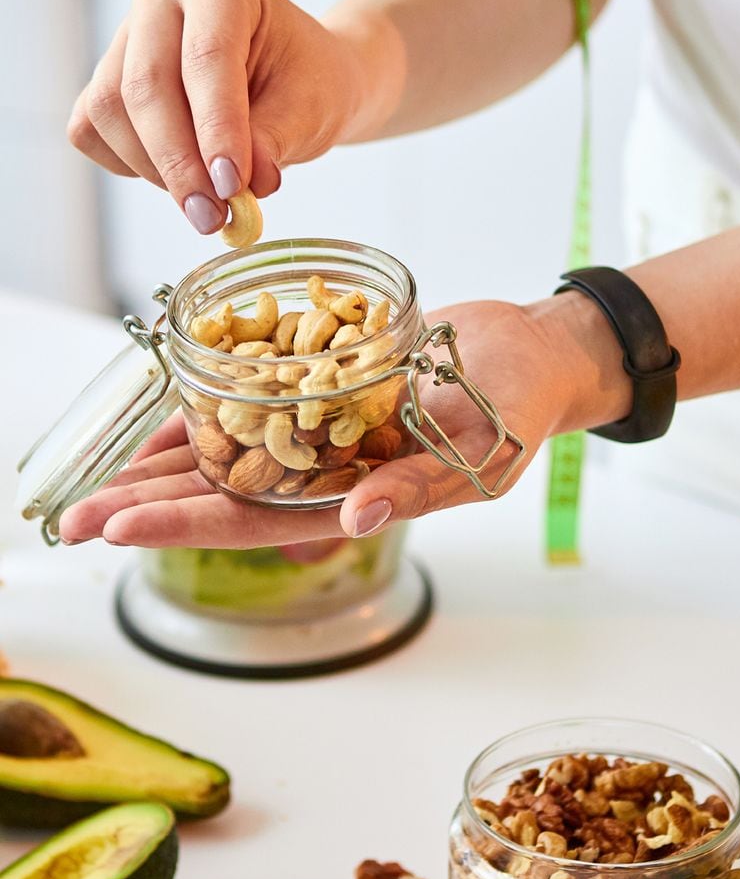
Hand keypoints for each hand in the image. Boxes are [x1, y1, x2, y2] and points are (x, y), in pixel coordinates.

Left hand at [57, 300, 584, 548]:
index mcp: (363, 496)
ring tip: (93, 471)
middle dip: (151, 502)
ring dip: (163, 459)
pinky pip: (256, 396)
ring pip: (231, 448)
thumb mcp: (480, 453)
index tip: (118, 528)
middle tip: (72, 515)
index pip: (261, 521)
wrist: (529, 350)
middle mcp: (331, 469)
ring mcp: (324, 427)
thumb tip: (353, 519)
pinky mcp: (325, 382)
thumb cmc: (521, 405)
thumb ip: (418, 486)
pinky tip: (161, 406)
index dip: (187, 525)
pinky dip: (209, 401)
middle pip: (227, 492)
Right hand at [66, 0, 387, 232]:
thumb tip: (247, 186)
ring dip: (156, 172)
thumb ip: (276, 141)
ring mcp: (127, 34)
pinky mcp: (107, 76)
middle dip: (180, 165)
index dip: (216, 130)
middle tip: (213, 218)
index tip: (232, 187)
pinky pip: (93, 129)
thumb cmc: (307, 84)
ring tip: (208, 205)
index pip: (207, 58)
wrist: (298, 80)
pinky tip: (177, 179)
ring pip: (110, 110)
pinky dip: (130, 166)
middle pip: (147, 85)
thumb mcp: (311, 108)